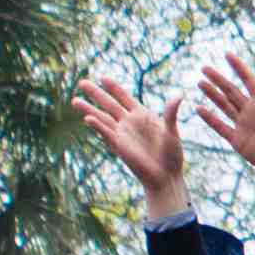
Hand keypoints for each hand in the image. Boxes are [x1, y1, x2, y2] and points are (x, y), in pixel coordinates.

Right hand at [75, 70, 193, 219]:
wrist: (166, 176)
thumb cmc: (171, 155)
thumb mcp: (171, 131)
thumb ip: (170, 113)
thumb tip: (179, 96)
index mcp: (142, 115)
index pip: (124, 97)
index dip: (114, 88)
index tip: (102, 77)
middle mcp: (129, 123)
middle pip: (108, 104)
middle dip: (95, 93)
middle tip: (81, 82)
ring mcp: (122, 134)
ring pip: (102, 118)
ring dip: (88, 109)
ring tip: (74, 100)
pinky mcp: (119, 146)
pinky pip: (106, 133)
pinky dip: (97, 126)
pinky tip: (88, 119)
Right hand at [191, 52, 254, 195]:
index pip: (248, 80)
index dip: (238, 67)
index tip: (227, 54)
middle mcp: (251, 111)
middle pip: (231, 91)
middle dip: (218, 79)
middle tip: (204, 68)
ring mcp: (243, 125)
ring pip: (224, 106)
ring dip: (212, 95)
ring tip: (200, 83)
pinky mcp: (238, 141)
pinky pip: (221, 127)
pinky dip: (210, 119)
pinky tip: (199, 109)